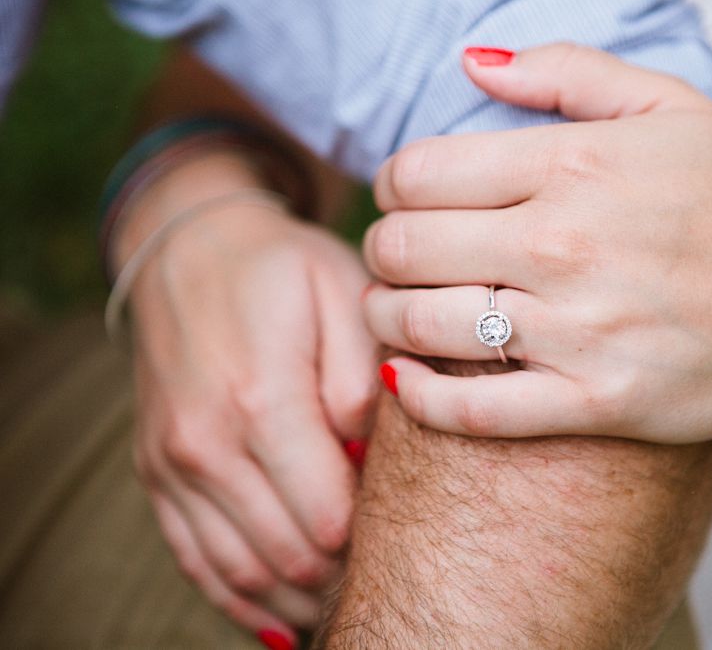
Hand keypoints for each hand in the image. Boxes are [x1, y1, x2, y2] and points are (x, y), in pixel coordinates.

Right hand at [121, 153, 377, 642]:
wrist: (187, 249)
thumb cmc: (282, 269)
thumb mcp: (342, 293)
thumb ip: (361, 381)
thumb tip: (366, 459)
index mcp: (260, 400)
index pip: (328, 519)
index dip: (376, 539)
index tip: (407, 526)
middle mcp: (204, 443)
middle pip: (287, 557)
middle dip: (344, 574)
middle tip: (390, 568)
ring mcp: (170, 464)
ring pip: (240, 574)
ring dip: (298, 599)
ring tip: (348, 596)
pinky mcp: (154, 474)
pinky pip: (194, 562)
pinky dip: (240, 599)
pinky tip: (284, 612)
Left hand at [362, 44, 711, 442]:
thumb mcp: (670, 106)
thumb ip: (566, 71)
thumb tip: (472, 63)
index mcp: (574, 166)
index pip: (419, 173)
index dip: (392, 186)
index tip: (405, 199)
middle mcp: (565, 245)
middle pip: (405, 248)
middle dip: (381, 250)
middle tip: (394, 256)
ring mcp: (580, 330)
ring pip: (422, 325)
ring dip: (385, 317)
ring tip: (392, 310)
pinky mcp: (596, 401)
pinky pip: (475, 410)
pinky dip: (420, 398)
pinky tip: (402, 380)